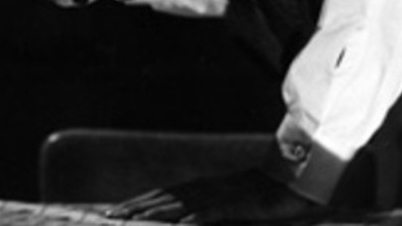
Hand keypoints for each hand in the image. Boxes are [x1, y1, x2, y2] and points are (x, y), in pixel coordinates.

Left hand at [107, 168, 328, 223]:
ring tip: (128, 220)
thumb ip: (206, 210)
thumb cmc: (262, 195)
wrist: (294, 180)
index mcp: (201, 187)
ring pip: (176, 205)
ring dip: (150, 213)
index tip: (111, 211)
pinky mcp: (235, 204)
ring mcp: (218, 195)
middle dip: (133, 207)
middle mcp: (204, 188)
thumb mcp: (229, 204)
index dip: (135, 202)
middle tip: (107, 216)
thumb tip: (182, 222)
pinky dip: (190, 221)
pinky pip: (208, 214)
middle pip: (161, 197)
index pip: (160, 195)